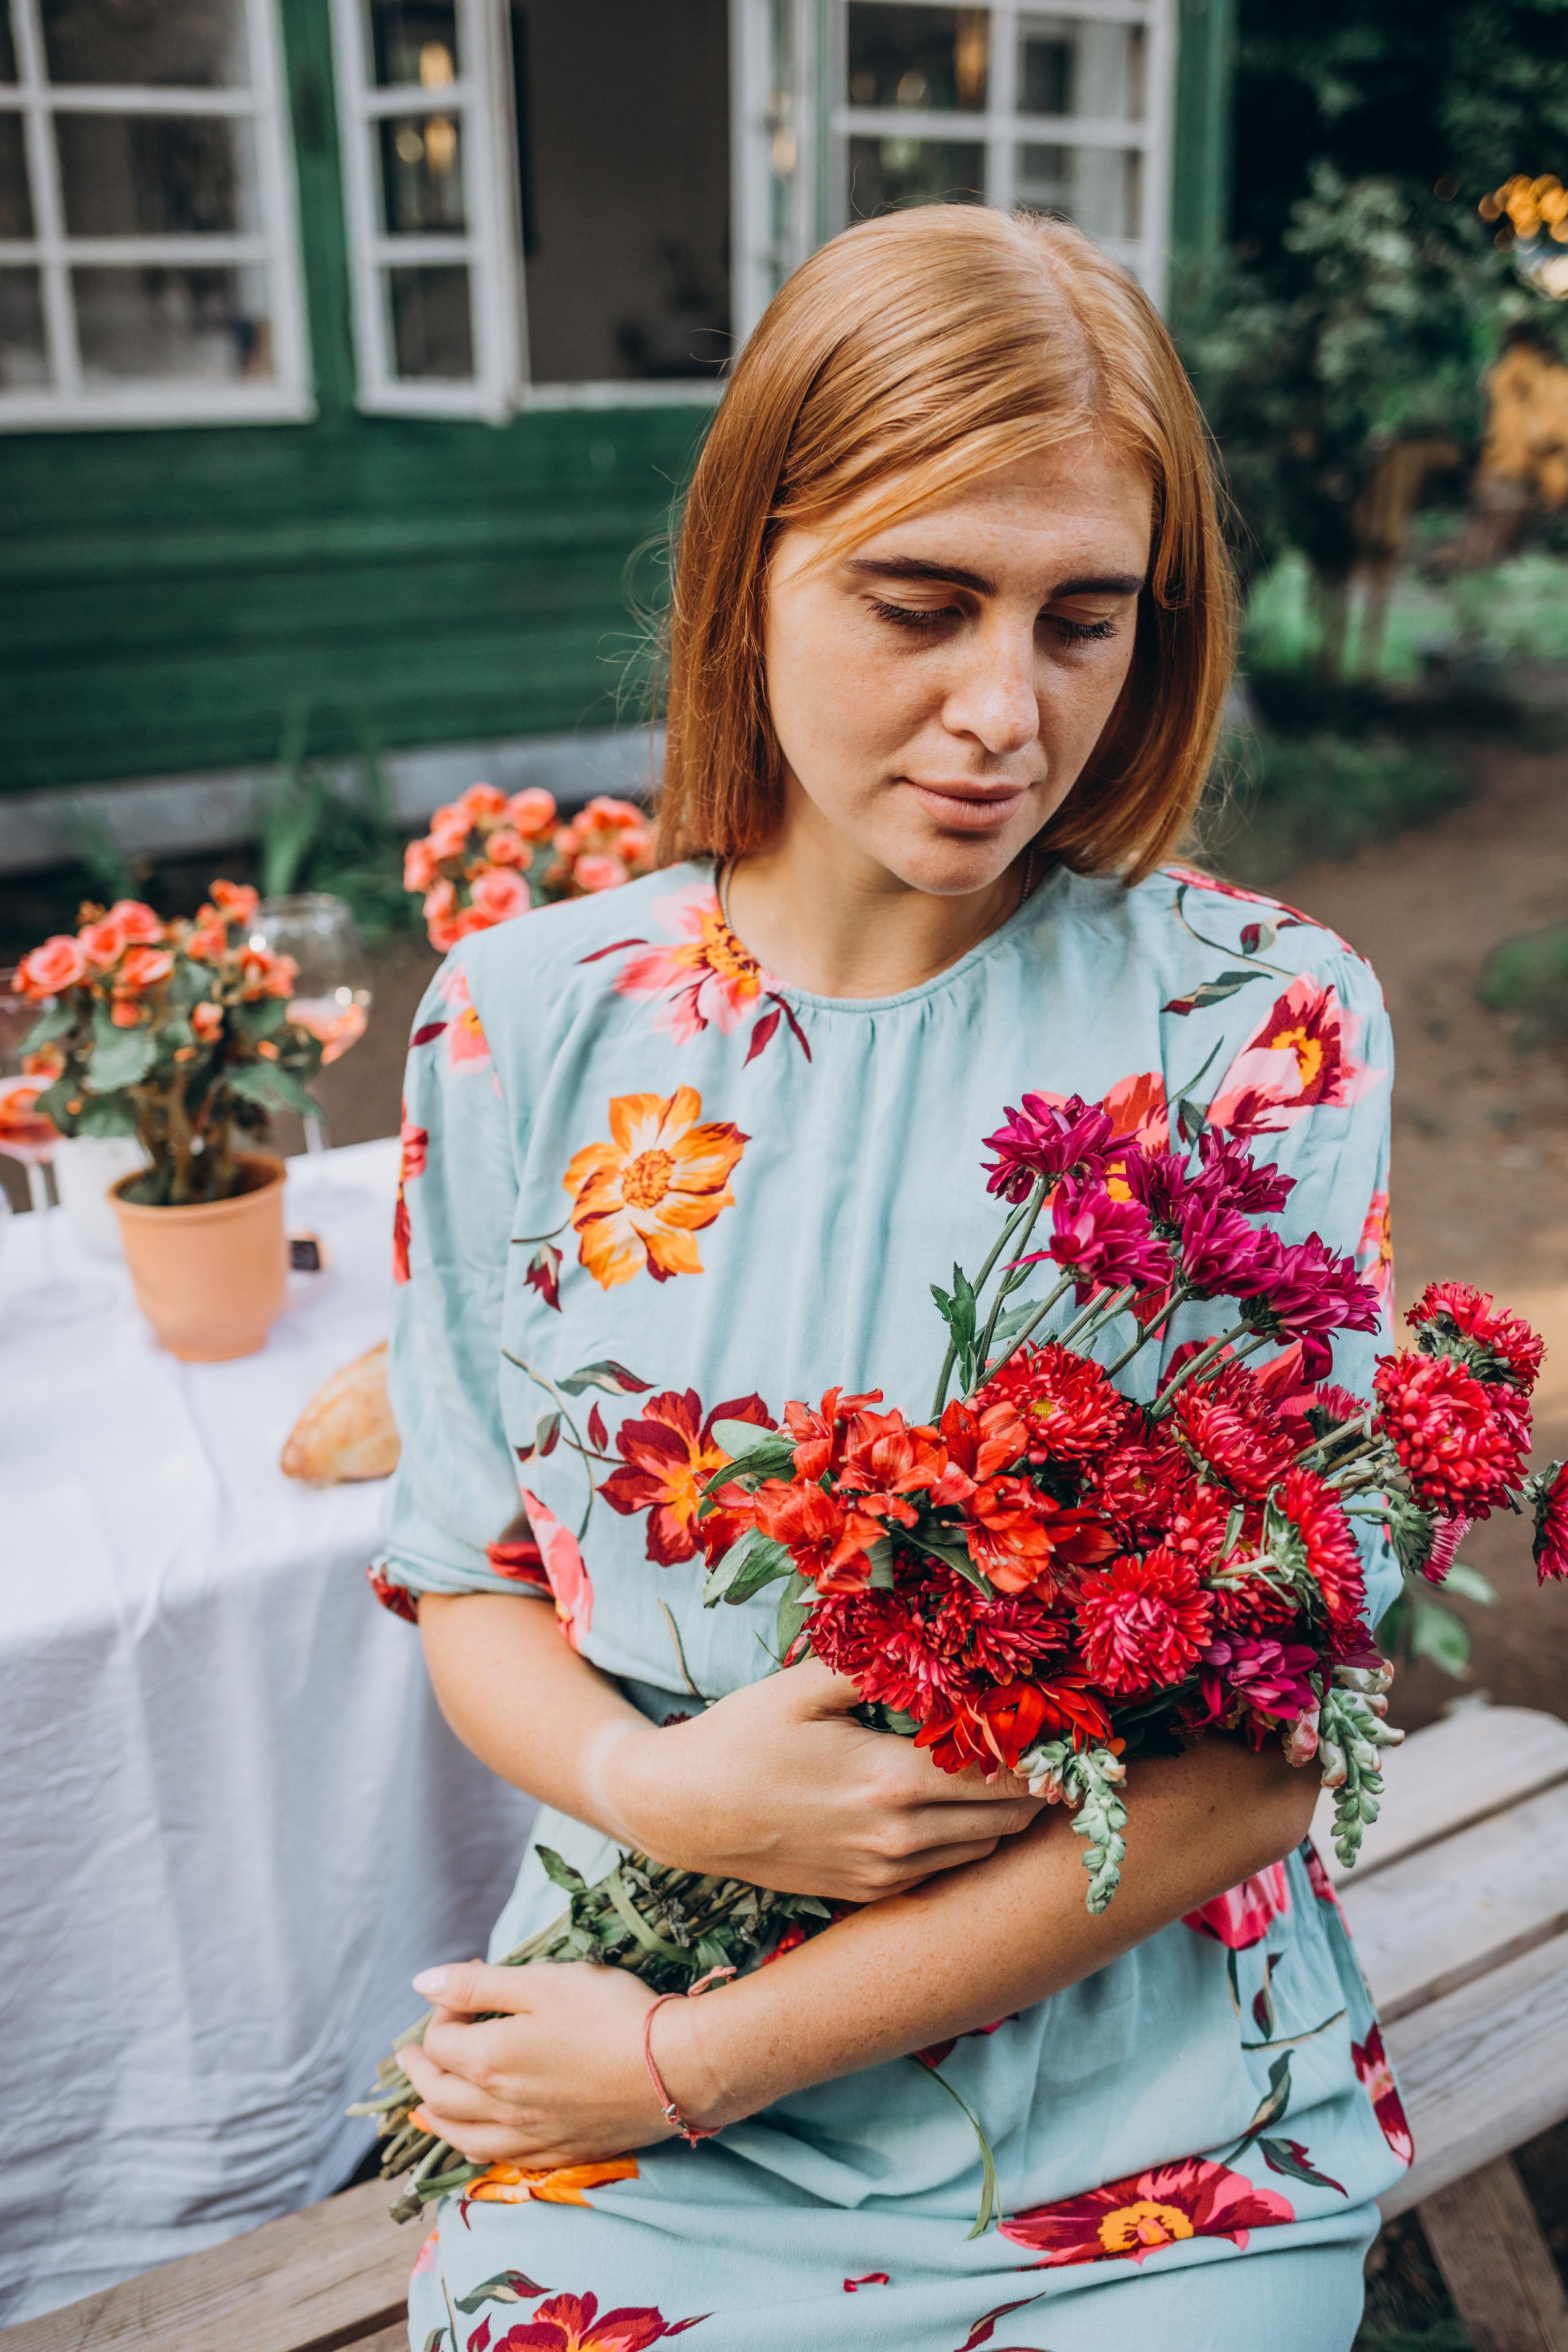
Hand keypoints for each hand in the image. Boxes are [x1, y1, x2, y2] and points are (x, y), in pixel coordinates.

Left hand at [395, 1959, 678, 2169]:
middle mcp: (500, 2107)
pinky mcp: (560, 2151)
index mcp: (490, 2061)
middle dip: (420, 2072)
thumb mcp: (543, 1982)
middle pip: (439, 2096)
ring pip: (463, 2137)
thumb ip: (478, 1986)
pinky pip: (500, 2159)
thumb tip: (420, 1984)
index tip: (460, 1994)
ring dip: (436, 2119)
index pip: (440, 2044)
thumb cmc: (610, 2013)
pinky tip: (479, 2139)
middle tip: (410, 2056)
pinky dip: (475, 2148)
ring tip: (424, 2107)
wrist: (674, 2069)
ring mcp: (530, 2135)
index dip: (442, 2015)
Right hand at [602, 1658, 1044, 1900]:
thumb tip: (939, 1646)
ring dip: (1006, 1816)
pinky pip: (943, 1870)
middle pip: (1005, 1820)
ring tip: (1018, 1773)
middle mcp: (897, 1839)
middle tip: (1056, 1749)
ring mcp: (882, 1873)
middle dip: (1037, 1787)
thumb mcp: (803, 1686)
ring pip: (980, 1849)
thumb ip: (876, 1668)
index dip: (1042, 1754)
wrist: (681, 1812)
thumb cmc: (740, 1738)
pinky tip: (961, 1805)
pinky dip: (965, 1840)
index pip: (1000, 1776)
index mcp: (890, 1783)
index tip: (1069, 1731)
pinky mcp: (865, 1892)